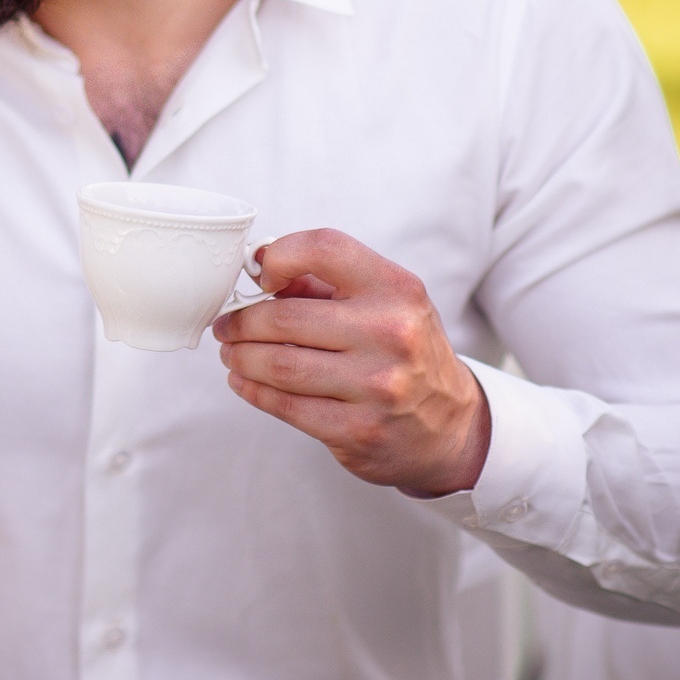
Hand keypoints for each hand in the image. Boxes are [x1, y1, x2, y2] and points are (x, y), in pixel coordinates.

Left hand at [210, 229, 491, 497]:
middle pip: (286, 317)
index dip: (280, 256)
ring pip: (280, 366)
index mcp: (397, 289)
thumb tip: (260, 266)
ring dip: (241, 358)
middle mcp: (392, 334)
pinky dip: (254, 391)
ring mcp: (378, 386)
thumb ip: (325, 282)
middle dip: (242, 322)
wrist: (452, 425)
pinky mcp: (359, 430)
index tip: (261, 275)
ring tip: (232, 353)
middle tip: (227, 325)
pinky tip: (245, 381)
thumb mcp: (385, 303)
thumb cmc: (405, 352)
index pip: (325, 249)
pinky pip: (287, 407)